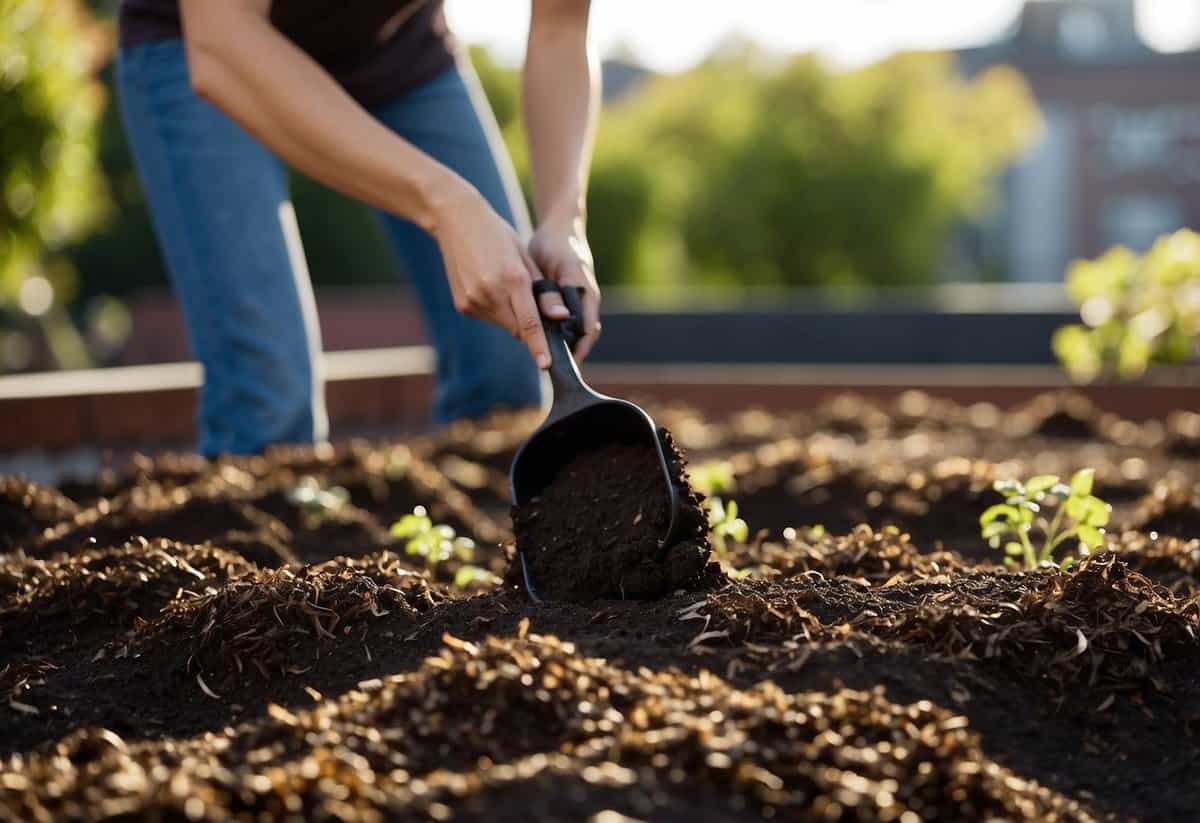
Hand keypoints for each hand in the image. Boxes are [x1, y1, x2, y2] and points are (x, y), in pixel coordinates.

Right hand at [431, 182, 567, 368]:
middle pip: (518, 328)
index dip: (539, 346)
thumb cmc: (498, 235)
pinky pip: (488, 317)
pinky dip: (495, 309)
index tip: (546, 365)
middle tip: (530, 304)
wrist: (455, 220)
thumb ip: (543, 291)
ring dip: (511, 316)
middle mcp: (490, 294)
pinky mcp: (462, 305)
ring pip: (504, 324)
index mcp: (512, 279)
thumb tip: (559, 317)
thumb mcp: (525, 258)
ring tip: (503, 285)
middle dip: (529, 325)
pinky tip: (488, 285)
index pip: (530, 323)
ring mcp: (473, 301)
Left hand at [529, 213, 601, 360]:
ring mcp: (575, 303)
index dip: (578, 351)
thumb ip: (560, 291)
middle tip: (551, 367)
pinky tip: (535, 336)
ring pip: (569, 332)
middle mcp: (585, 303)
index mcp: (588, 296)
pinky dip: (550, 331)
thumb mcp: (560, 267)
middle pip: (580, 337)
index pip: (588, 333)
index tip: (567, 366)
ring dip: (559, 344)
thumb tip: (562, 317)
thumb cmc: (558, 245)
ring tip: (544, 356)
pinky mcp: (563, 301)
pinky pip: (559, 323)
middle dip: (568, 352)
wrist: (558, 230)